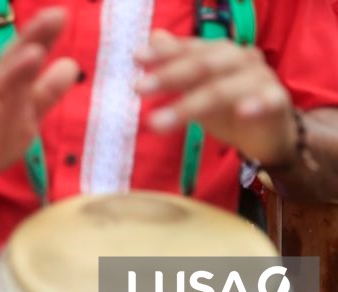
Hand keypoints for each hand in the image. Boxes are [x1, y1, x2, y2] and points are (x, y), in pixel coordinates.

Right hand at [0, 7, 78, 194]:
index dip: (42, 36)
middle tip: (54, 16)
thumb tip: (71, 63)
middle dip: (31, 41)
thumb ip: (47, 90)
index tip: (61, 13)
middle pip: (12, 66)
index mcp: (9, 88)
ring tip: (34, 52)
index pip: (25, 57)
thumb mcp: (25, 114)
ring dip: (13, 73)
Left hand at [135, 30, 296, 165]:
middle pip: (203, 64)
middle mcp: (239, 59)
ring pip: (223, 89)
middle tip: (138, 88)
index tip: (137, 58)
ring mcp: (260, 78)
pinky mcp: (277, 101)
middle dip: (169, 75)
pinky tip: (242, 112)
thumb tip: (153, 37)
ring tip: (158, 123)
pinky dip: (256, 105)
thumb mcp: (197, 87)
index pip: (189, 49)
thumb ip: (176, 64)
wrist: (267, 132)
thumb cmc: (227, 106)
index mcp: (218, 53)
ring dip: (190, 105)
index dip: (164, 53)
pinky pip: (268, 101)